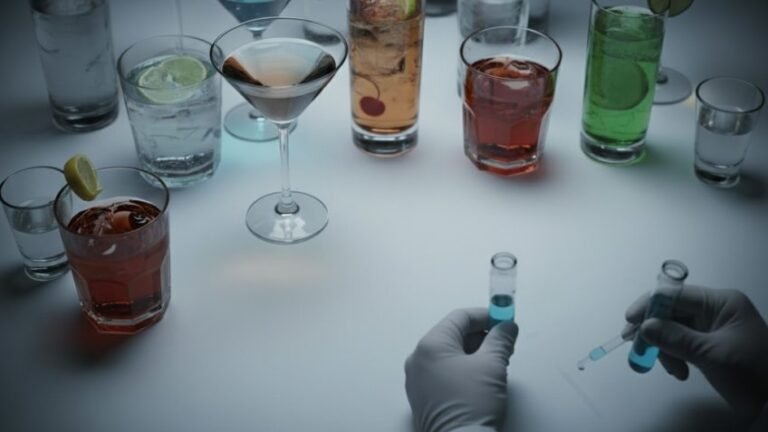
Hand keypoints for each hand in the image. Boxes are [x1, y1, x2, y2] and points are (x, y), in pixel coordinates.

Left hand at [404, 308, 518, 431]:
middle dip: (481, 336)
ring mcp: (418, 379)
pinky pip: (443, 372)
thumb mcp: (493, 365)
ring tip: (497, 362)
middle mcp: (418, 359)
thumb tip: (507, 328)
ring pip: (449, 354)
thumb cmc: (472, 405)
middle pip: (453, 335)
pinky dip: (462, 369)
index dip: (485, 316)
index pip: (459, 317)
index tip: (504, 320)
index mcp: (430, 345)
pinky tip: (481, 378)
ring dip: (474, 353)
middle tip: (504, 342)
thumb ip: (501, 340)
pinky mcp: (423, 396)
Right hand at [626, 286, 767, 417]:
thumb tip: (644, 327)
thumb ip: (675, 338)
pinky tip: (679, 371)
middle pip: (671, 312)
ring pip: (672, 329)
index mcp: (721, 302)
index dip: (650, 305)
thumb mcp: (711, 355)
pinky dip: (674, 355)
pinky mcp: (708, 343)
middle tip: (638, 347)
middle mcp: (715, 309)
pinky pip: (680, 342)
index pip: (676, 294)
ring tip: (672, 369)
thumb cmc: (751, 373)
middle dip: (655, 331)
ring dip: (665, 348)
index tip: (631, 321)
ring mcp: (711, 326)